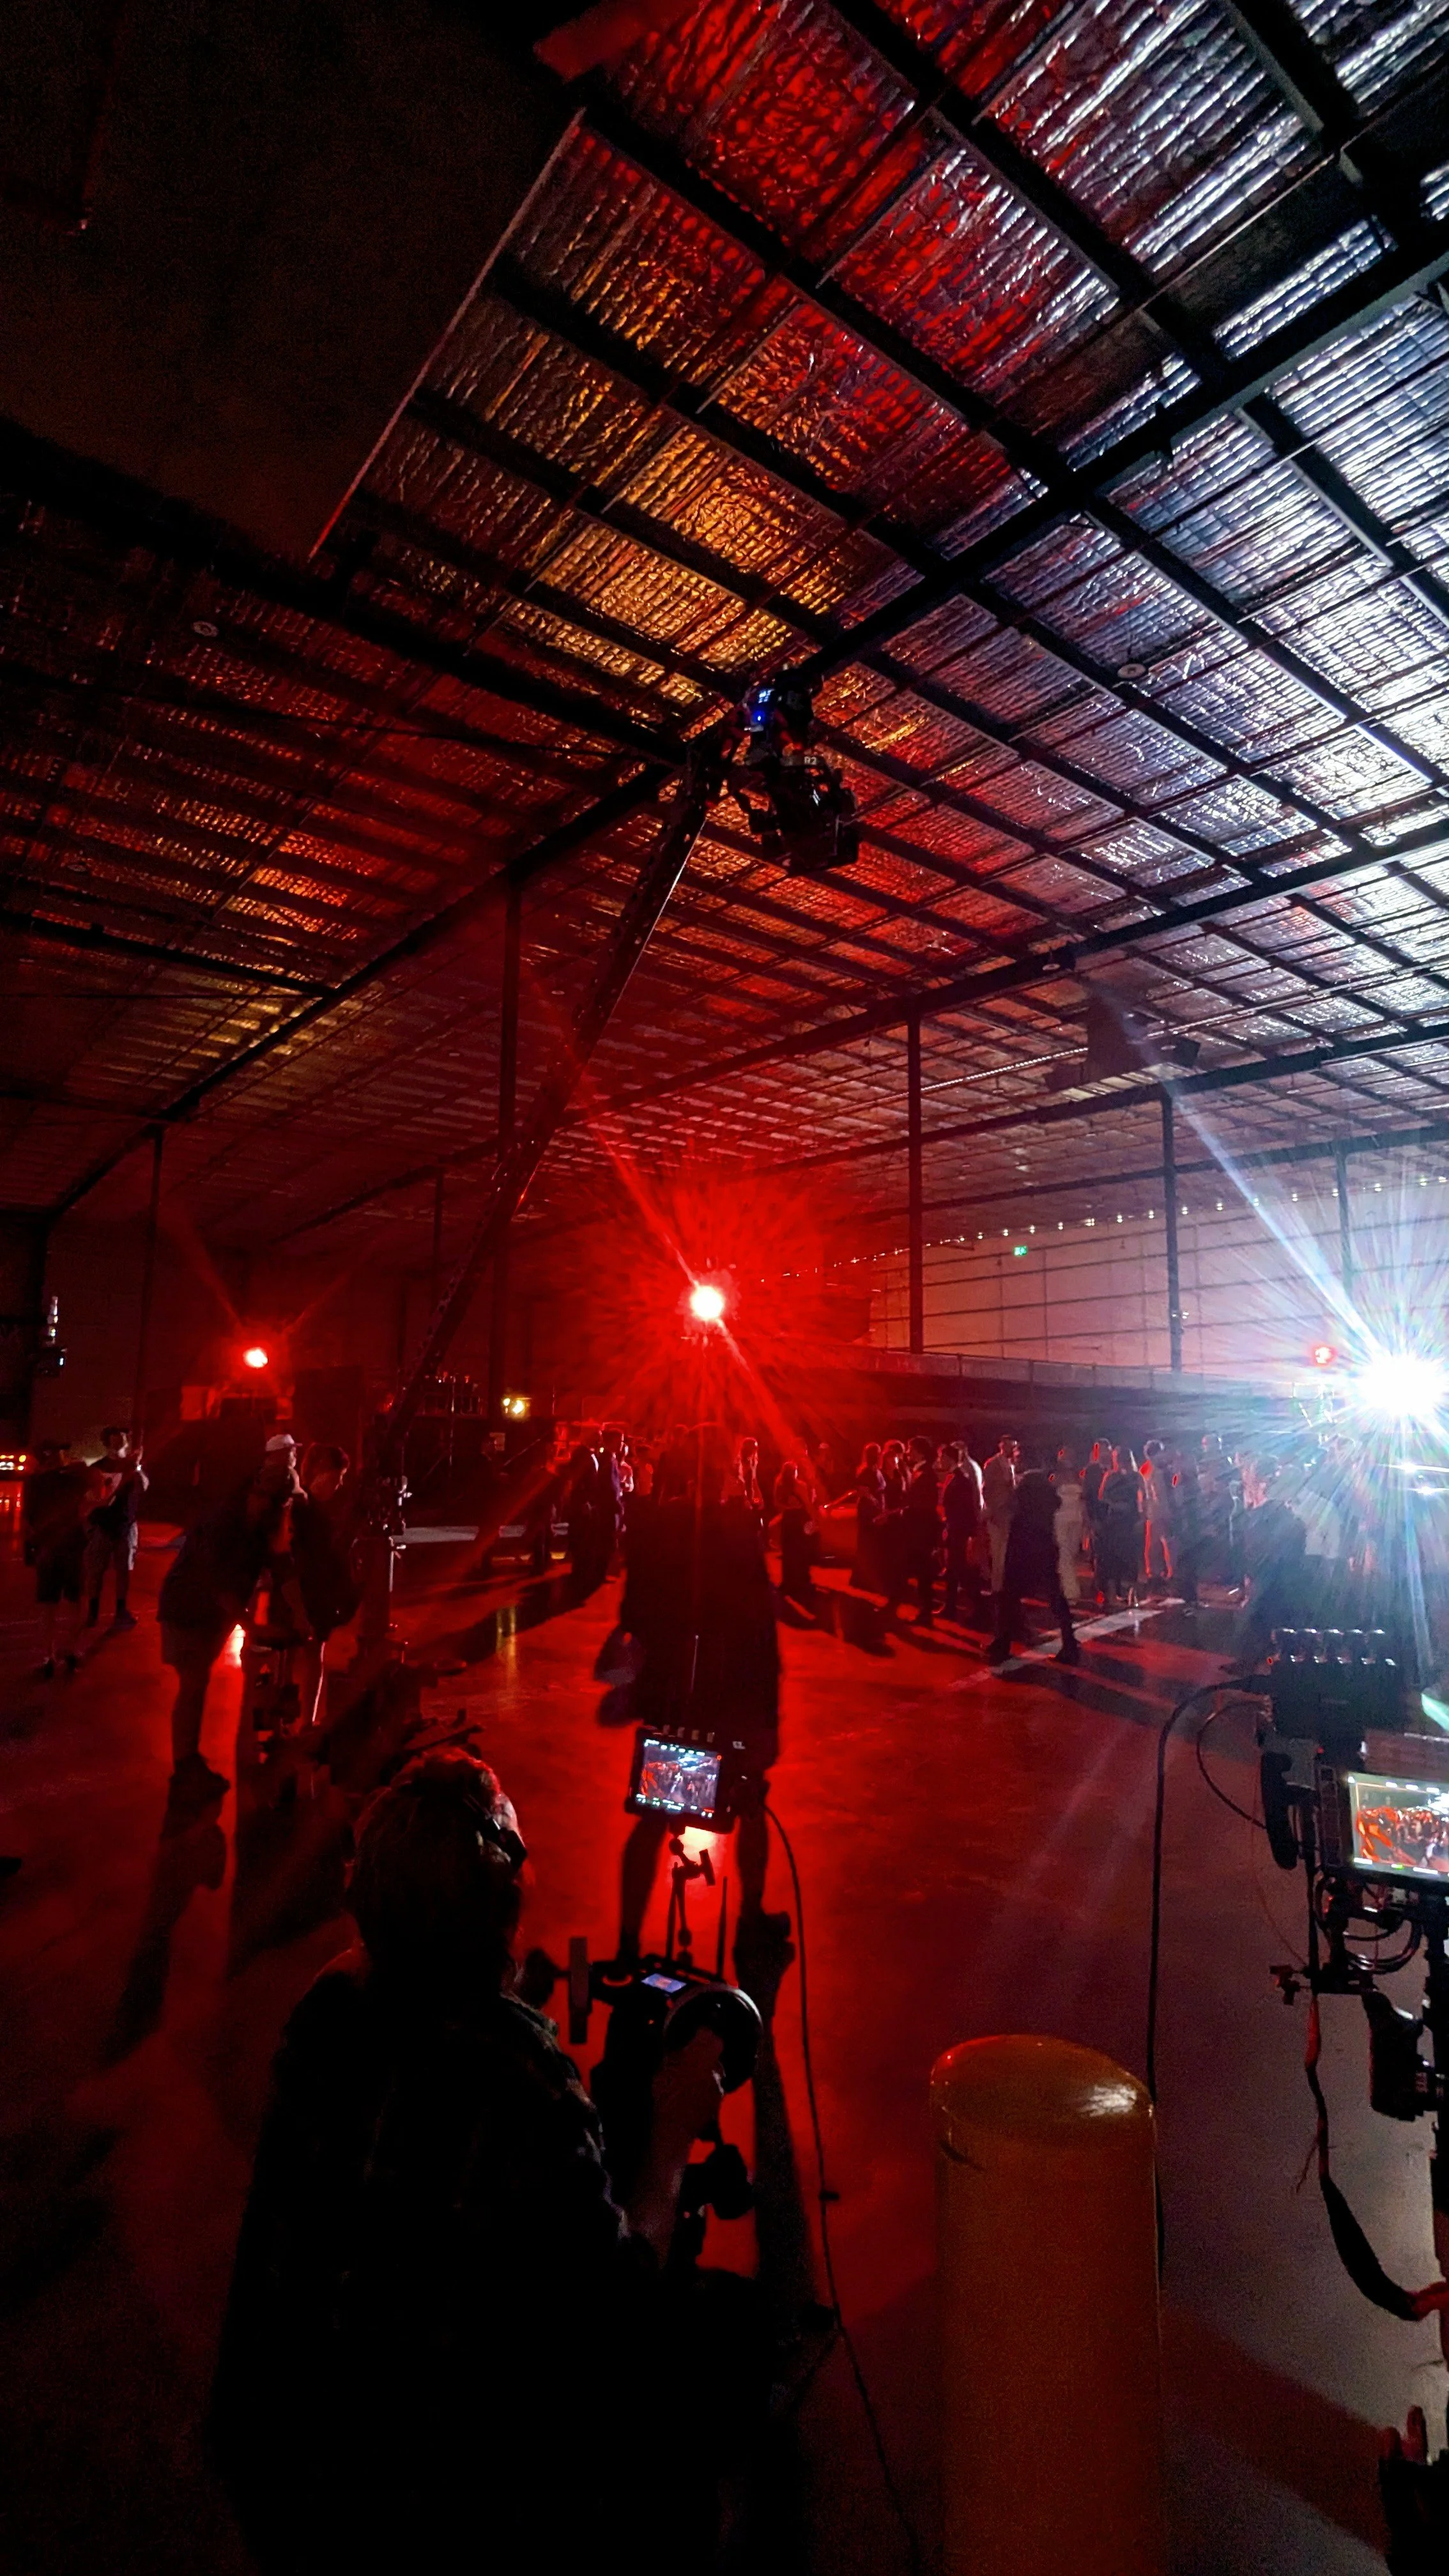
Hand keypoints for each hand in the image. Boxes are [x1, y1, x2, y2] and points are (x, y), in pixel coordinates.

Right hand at [651, 2028, 723, 2146]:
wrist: (675, 2128)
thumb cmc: (665, 2096)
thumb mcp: (662, 2070)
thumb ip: (673, 2055)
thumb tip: (678, 2047)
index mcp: (699, 2056)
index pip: (709, 2034)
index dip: (703, 2032)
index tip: (697, 2032)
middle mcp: (713, 2068)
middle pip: (715, 2052)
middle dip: (705, 2053)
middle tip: (691, 2058)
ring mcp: (718, 2086)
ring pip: (715, 2071)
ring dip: (706, 2072)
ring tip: (690, 2079)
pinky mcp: (718, 2101)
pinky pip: (714, 2088)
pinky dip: (706, 2088)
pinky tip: (693, 2095)